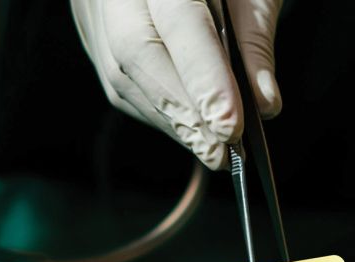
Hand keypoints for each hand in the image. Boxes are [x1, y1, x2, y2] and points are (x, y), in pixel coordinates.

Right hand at [71, 0, 282, 169]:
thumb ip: (254, 39)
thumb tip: (263, 105)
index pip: (178, 22)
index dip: (204, 79)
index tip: (231, 127)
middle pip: (135, 53)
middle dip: (183, 111)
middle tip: (222, 154)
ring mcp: (94, 8)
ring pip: (121, 76)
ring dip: (171, 120)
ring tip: (212, 150)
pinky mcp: (90, 31)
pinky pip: (118, 82)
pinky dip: (158, 110)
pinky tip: (188, 127)